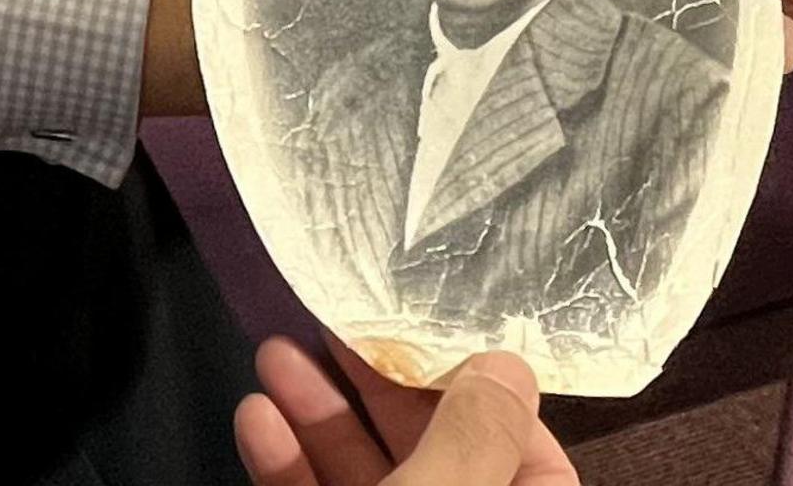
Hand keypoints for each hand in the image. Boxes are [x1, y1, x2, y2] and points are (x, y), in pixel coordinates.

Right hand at [235, 339, 573, 485]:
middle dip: (376, 387)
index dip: (489, 400)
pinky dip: (285, 465)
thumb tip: (507, 362)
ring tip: (274, 353)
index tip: (434, 337)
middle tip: (331, 323)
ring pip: (365, 476)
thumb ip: (478, 432)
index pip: (536, 464)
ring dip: (317, 414)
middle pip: (434, 457)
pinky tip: (256, 418)